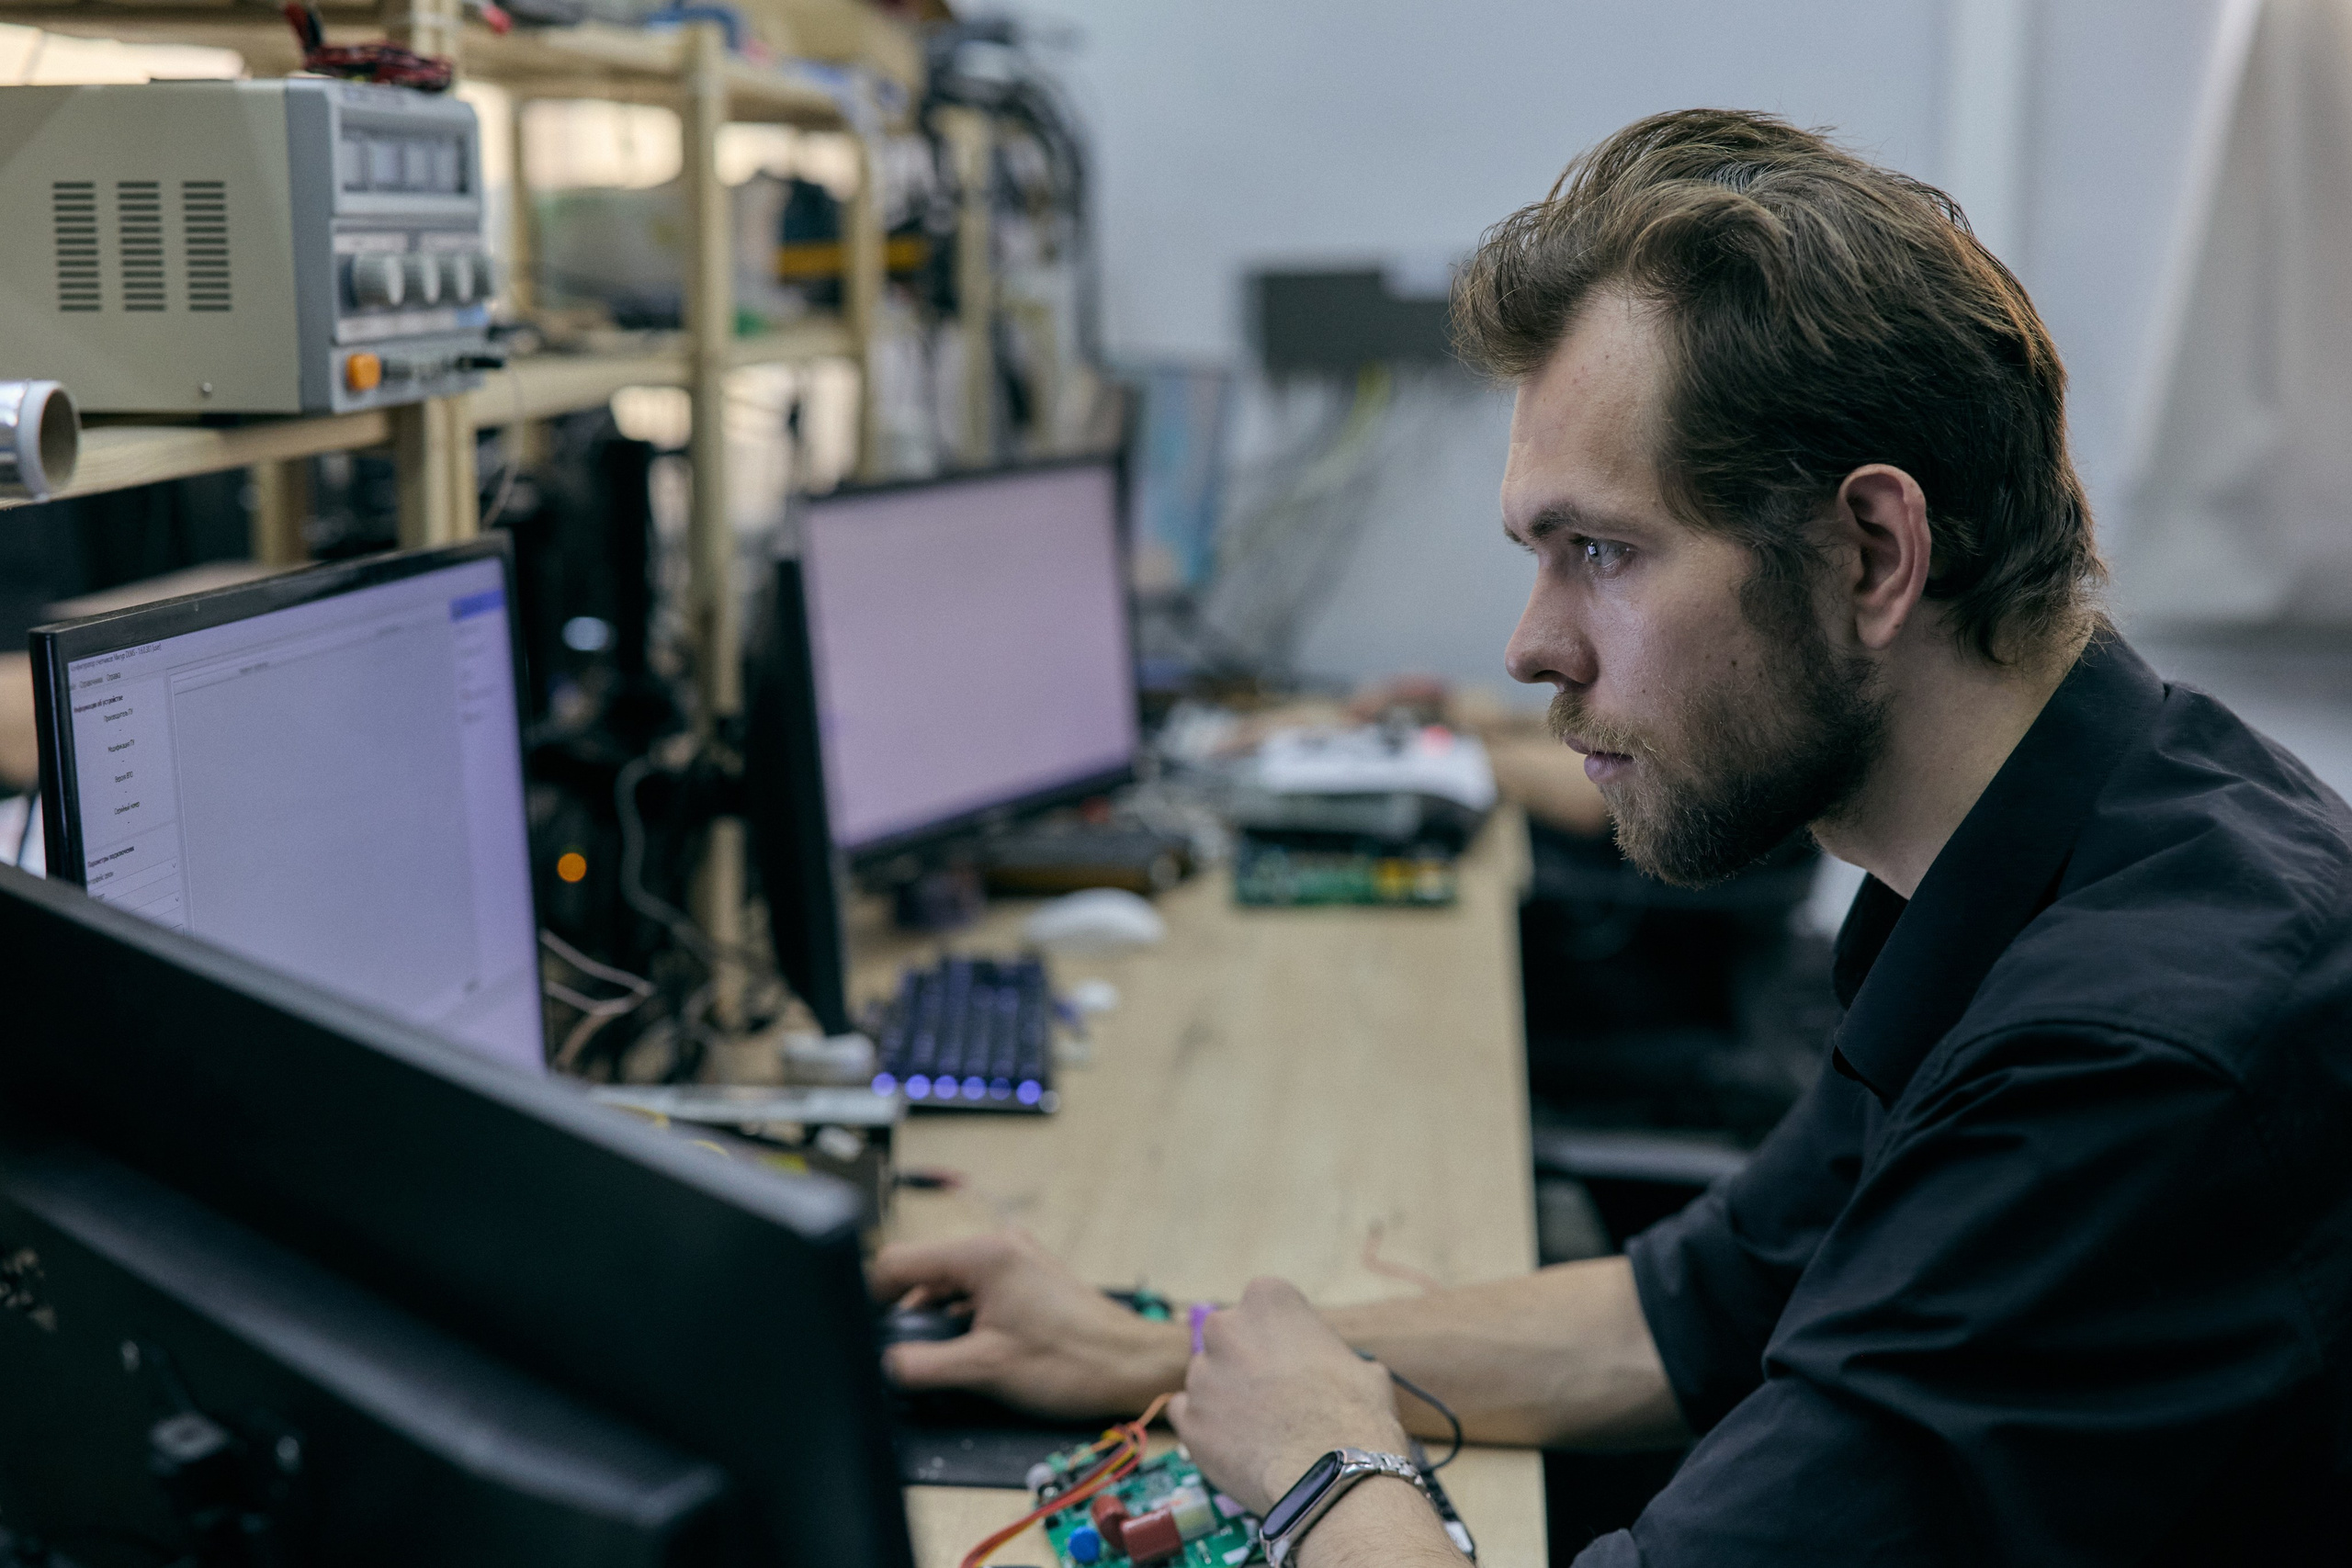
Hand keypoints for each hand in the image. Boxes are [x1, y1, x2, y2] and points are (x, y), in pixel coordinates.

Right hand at [867, 1229, 1187, 1418]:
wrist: (1131, 1367)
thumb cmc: (1073, 1361)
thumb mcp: (984, 1369)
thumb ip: (921, 1365)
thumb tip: (880, 1366)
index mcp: (982, 1254)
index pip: (897, 1262)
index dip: (871, 1299)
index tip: (863, 1332)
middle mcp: (996, 1246)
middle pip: (920, 1272)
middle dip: (905, 1313)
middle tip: (901, 1355)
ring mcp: (1013, 1260)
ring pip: (945, 1285)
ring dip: (933, 1320)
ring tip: (936, 1360)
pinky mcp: (1023, 1279)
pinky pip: (971, 1293)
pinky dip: (958, 1320)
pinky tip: (963, 1353)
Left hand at [1168, 1277, 1410, 1516]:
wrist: (1331, 1476)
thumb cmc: (1354, 1416)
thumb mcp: (1361, 1367)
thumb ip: (1330, 1357)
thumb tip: (1330, 1373)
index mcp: (1268, 1301)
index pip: (1265, 1304)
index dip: (1281, 1335)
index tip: (1295, 1359)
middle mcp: (1225, 1328)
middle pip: (1228, 1337)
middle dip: (1245, 1360)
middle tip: (1273, 1393)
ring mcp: (1201, 1374)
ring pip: (1208, 1378)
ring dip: (1226, 1396)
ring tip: (1260, 1429)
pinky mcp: (1188, 1418)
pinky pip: (1188, 1413)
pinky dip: (1206, 1426)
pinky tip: (1235, 1444)